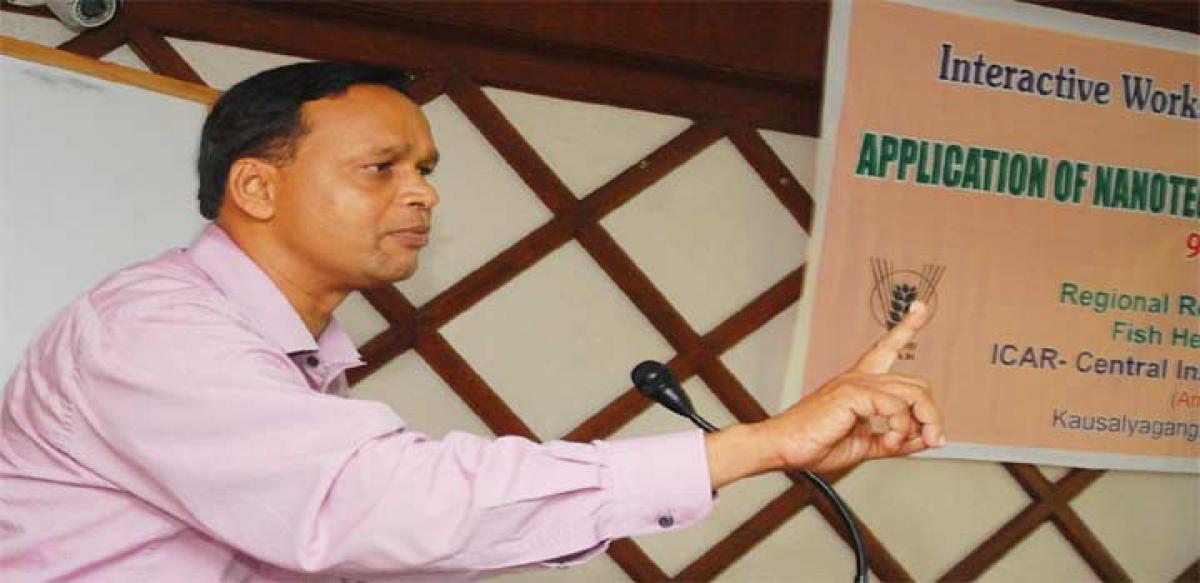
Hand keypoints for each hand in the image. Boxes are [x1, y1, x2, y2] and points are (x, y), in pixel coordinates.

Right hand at [705, 302, 942, 487]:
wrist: (784, 447)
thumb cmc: (816, 443)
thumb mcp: (866, 444)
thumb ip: (895, 439)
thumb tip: (925, 438)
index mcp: (860, 385)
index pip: (887, 348)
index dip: (905, 328)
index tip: (920, 308)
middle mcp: (860, 378)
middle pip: (917, 384)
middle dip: (932, 413)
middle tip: (933, 439)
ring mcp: (856, 383)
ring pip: (913, 395)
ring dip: (922, 424)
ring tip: (906, 444)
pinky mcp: (852, 393)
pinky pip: (896, 408)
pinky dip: (900, 429)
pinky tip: (889, 442)